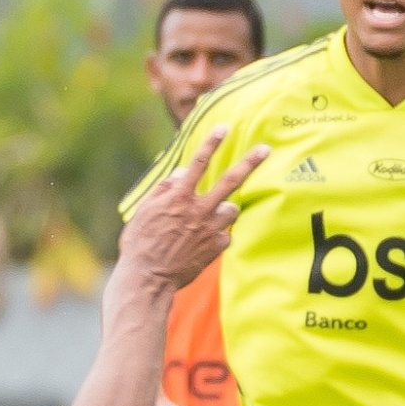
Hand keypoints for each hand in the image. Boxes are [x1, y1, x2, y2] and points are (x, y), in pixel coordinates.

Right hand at [118, 131, 266, 289]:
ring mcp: (209, 228)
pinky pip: (225, 235)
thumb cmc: (139, 244)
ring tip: (207, 220)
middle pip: (230, 181)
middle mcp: (197, 209)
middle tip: (265, 149)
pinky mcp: (216, 247)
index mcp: (177, 197)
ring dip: (223, 210)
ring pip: (231, 209)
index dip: (211, 143)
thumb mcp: (143, 212)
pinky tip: (201, 244)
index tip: (224, 127)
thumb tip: (182, 173)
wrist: (147, 278)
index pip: (197, 163)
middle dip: (249, 163)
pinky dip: (216, 236)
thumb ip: (163, 190)